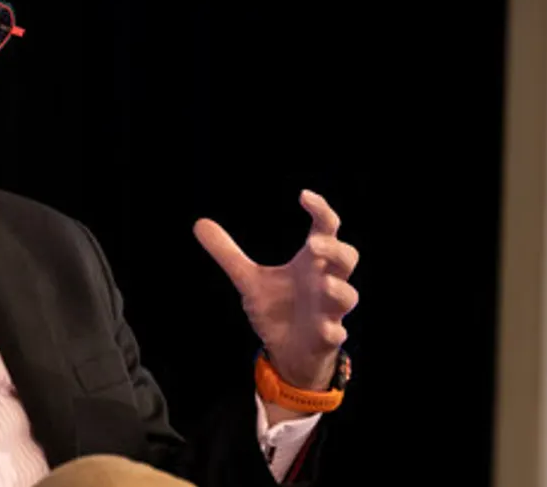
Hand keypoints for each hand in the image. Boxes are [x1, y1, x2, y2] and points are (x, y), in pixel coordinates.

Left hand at [194, 190, 359, 390]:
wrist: (287, 349)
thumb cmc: (277, 307)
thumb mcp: (248, 279)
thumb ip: (227, 253)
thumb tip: (199, 223)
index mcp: (310, 262)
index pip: (325, 229)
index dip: (321, 211)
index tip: (303, 195)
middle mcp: (325, 281)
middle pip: (347, 258)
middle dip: (334, 250)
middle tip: (313, 243)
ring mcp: (328, 310)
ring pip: (347, 296)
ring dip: (337, 289)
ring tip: (322, 283)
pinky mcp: (326, 337)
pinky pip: (335, 334)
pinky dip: (332, 331)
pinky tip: (326, 329)